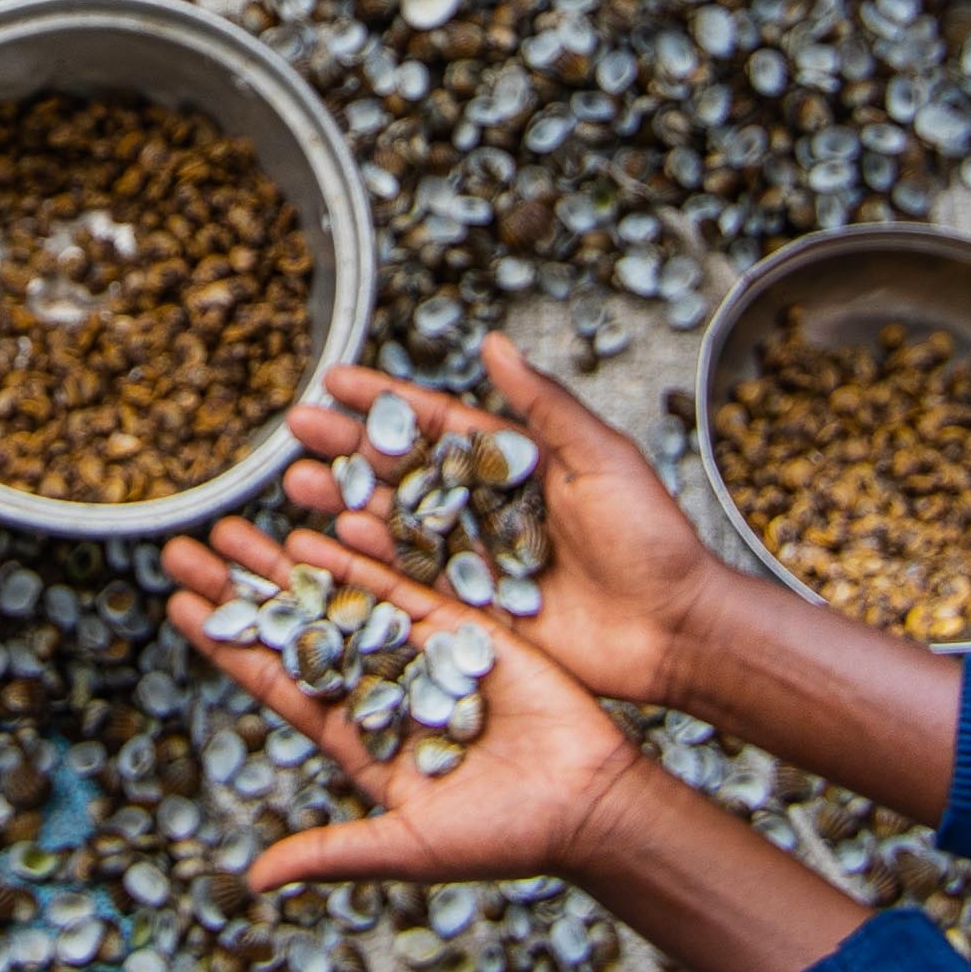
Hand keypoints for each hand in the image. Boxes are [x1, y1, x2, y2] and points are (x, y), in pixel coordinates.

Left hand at [162, 516, 667, 896]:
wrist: (590, 804)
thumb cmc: (502, 838)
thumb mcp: (407, 847)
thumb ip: (332, 852)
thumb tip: (256, 882)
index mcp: (360, 741)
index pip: (277, 684)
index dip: (228, 648)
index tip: (177, 610)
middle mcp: (381, 691)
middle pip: (293, 631)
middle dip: (239, 592)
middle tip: (181, 551)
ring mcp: (419, 655)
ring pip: (336, 598)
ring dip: (284, 565)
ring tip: (232, 526)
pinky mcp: (464, 629)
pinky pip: (401, 584)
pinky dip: (358, 557)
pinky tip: (313, 532)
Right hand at [276, 341, 741, 716]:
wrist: (675, 628)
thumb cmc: (651, 538)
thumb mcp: (601, 457)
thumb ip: (543, 405)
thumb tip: (494, 342)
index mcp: (516, 463)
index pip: (436, 423)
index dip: (384, 400)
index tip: (334, 378)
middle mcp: (487, 507)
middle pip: (402, 471)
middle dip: (347, 449)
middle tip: (295, 429)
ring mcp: (476, 559)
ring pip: (395, 524)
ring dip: (345, 502)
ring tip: (298, 484)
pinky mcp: (473, 610)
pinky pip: (411, 580)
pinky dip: (369, 561)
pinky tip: (332, 542)